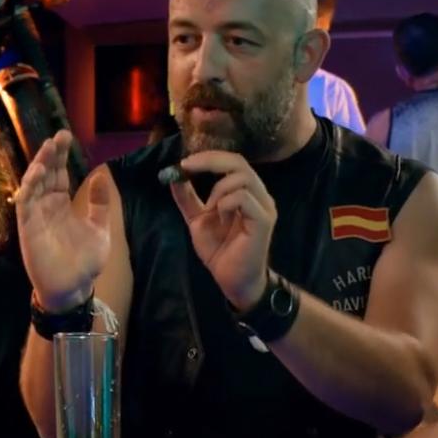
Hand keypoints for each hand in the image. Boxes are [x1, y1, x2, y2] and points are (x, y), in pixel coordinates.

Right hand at [15, 130, 110, 311]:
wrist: (74, 288)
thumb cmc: (85, 261)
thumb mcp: (99, 228)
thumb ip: (99, 203)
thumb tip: (101, 175)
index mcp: (62, 204)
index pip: (60, 174)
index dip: (61, 156)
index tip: (66, 136)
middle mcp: (47, 206)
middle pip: (46, 174)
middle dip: (50, 155)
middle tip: (58, 136)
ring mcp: (36, 216)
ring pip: (33, 185)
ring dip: (38, 166)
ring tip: (48, 150)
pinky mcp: (28, 228)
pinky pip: (24, 204)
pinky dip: (29, 188)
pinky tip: (37, 174)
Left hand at [169, 151, 276, 309]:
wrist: (232, 280)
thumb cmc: (220, 250)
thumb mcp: (197, 219)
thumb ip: (188, 198)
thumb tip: (173, 175)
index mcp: (246, 192)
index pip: (233, 161)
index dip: (209, 157)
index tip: (184, 163)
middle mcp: (259, 195)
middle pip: (239, 162)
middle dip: (210, 162)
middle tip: (187, 167)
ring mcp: (264, 207)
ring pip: (241, 178)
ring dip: (218, 190)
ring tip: (211, 211)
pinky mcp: (263, 220)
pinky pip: (243, 198)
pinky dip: (225, 203)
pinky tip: (220, 219)